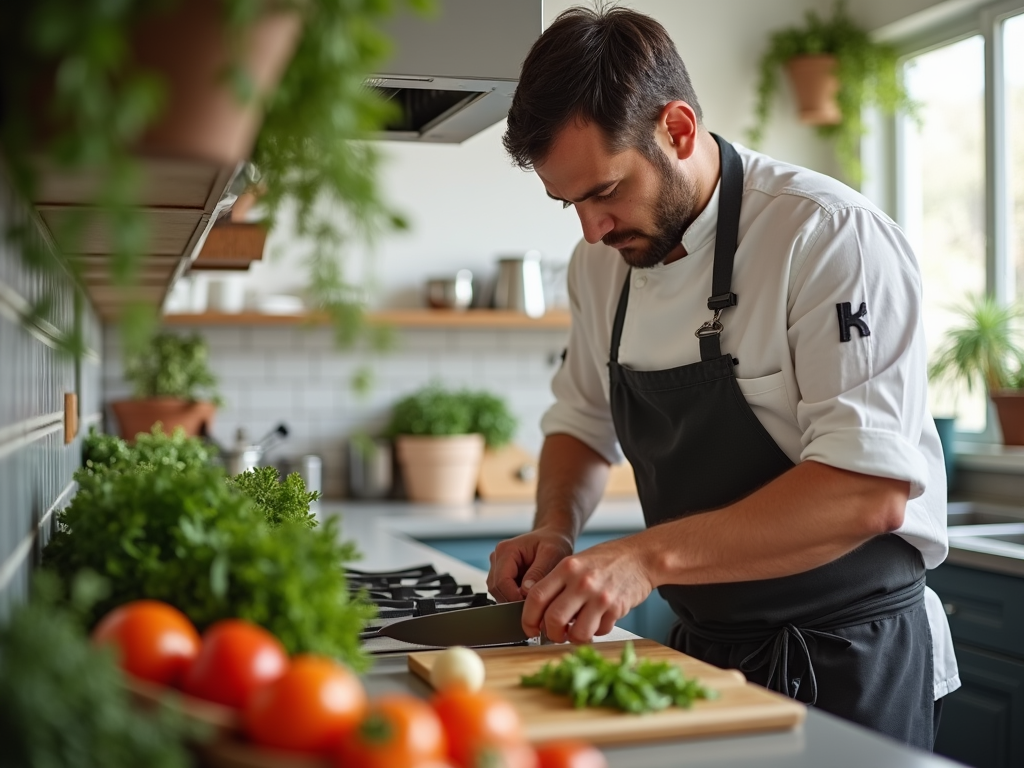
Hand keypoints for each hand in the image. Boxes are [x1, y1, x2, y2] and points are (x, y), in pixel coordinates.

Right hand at [486, 528, 573, 603]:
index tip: (531, 605)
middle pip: (496, 588)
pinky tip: (529, 595)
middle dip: (513, 600)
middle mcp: (497, 558)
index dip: (514, 597)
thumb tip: (525, 591)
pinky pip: (503, 592)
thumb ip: (539, 572)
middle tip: (534, 606)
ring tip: (533, 599)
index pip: (502, 581)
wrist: (553, 536)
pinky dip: (515, 597)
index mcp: (506, 550)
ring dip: (513, 599)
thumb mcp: (552, 553)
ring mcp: (498, 566)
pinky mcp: (502, 575)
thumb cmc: (553, 541)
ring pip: (498, 592)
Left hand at [521, 534, 654, 643]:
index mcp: (566, 568)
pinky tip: (598, 620)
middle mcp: (581, 582)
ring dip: (574, 638)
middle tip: (555, 634)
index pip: (536, 598)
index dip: (528, 618)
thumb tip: (540, 613)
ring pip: (576, 632)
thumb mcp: (576, 562)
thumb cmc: (607, 560)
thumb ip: (558, 584)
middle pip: (553, 619)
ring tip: (576, 631)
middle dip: (550, 634)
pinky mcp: (616, 608)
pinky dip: (595, 632)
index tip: (530, 628)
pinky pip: (599, 631)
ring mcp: (599, 596)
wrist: (641, 556)